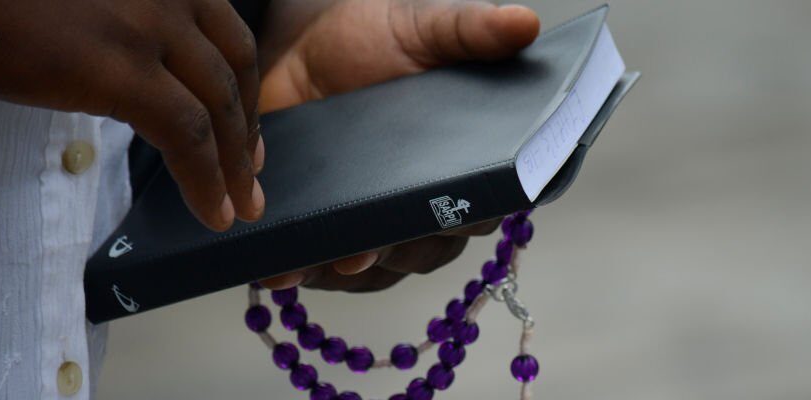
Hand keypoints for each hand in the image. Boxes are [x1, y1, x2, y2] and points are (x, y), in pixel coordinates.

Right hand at [0, 0, 264, 230]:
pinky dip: (205, 179)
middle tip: (249, 178)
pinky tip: (212, 210)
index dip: (246, 92)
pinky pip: (186, 133)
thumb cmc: (7, 5)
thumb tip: (153, 78)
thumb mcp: (93, 8)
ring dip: (233, 166)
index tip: (248, 133)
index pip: (229, 37)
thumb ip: (133, 29)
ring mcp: (149, 24)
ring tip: (239, 206)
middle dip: (246, 133)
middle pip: (233, 72)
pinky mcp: (120, 66)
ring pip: (219, 107)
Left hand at [256, 0, 539, 289]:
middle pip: (429, 248)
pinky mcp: (339, 232)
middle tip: (361, 250)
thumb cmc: (380, 36)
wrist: (308, 43)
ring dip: (349, 270)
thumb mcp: (427, 27)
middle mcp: (434, 202)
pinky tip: (286, 268)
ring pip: (381, 269)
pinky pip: (332, 269)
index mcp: (471, 160)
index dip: (464, 220)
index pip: (485, 206)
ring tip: (317, 262)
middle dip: (395, 250)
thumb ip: (473, 29)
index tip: (437, 219)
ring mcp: (385, 223)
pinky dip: (311, 271)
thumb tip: (523, 23)